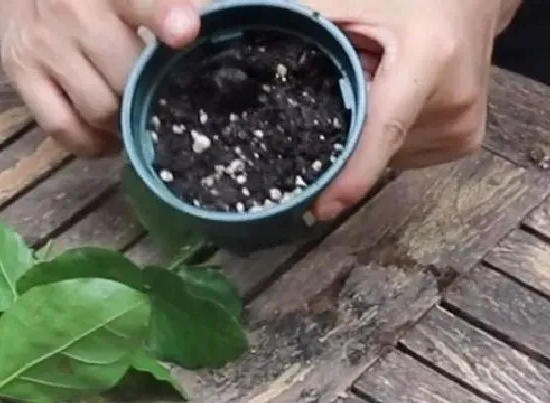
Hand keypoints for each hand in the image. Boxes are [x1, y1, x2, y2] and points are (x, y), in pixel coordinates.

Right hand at [0, 0, 203, 156]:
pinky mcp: (20, 75)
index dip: (165, 18)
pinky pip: (62, 127)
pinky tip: (108, 138)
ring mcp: (45, 48)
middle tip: (167, 107)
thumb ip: (167, 7)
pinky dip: (90, 144)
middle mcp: (74, 16)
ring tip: (137, 122)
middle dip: (152, 99)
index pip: (142, 4)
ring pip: (99, 110)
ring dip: (126, 126)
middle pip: (127, 77)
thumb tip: (207, 27)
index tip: (186, 32)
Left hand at [304, 0, 521, 220]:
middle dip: (347, 131)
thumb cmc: (412, 0)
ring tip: (379, 84)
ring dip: (368, 131)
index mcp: (429, 60)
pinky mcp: (465, 142)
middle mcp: (453, 105)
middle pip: (376, 146)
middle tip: (341, 90)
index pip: (383, 130)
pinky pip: (404, 154)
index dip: (352, 175)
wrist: (470, 2)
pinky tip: (394, 102)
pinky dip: (387, 137)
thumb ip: (308, 26)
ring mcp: (462, 130)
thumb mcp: (357, 2)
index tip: (321, 209)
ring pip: (388, 155)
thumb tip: (241, 47)